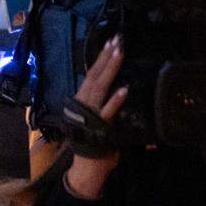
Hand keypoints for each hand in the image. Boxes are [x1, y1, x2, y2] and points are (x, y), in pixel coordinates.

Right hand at [66, 35, 128, 198]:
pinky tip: (124, 89)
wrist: (87, 166)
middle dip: (106, 58)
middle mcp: (83, 104)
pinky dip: (115, 101)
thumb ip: (100, 103)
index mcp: (81, 100)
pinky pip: (107, 112)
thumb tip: (112, 86)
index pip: (92, 75)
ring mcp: (89, 115)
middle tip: (117, 40)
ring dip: (110, 70)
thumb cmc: (92, 141)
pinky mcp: (99, 128)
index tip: (111, 42)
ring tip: (119, 53)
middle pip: (95, 76)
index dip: (101, 58)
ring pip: (99, 88)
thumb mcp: (94, 118)